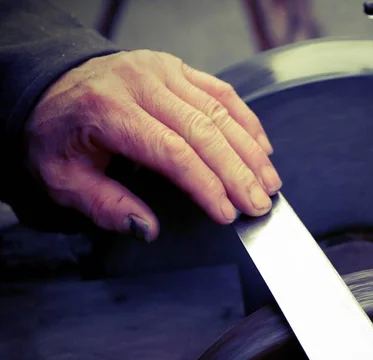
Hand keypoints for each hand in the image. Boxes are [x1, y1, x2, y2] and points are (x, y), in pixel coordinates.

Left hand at [24, 49, 280, 240]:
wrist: (54, 86)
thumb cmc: (59, 134)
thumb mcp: (62, 179)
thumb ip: (104, 206)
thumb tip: (147, 228)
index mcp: (108, 109)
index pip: (172, 152)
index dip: (206, 185)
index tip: (228, 215)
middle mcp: (140, 82)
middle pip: (205, 132)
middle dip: (239, 174)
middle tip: (260, 205)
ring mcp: (163, 71)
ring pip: (220, 112)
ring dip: (251, 151)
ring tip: (269, 183)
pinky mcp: (178, 69)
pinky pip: (222, 93)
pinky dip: (247, 123)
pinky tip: (262, 149)